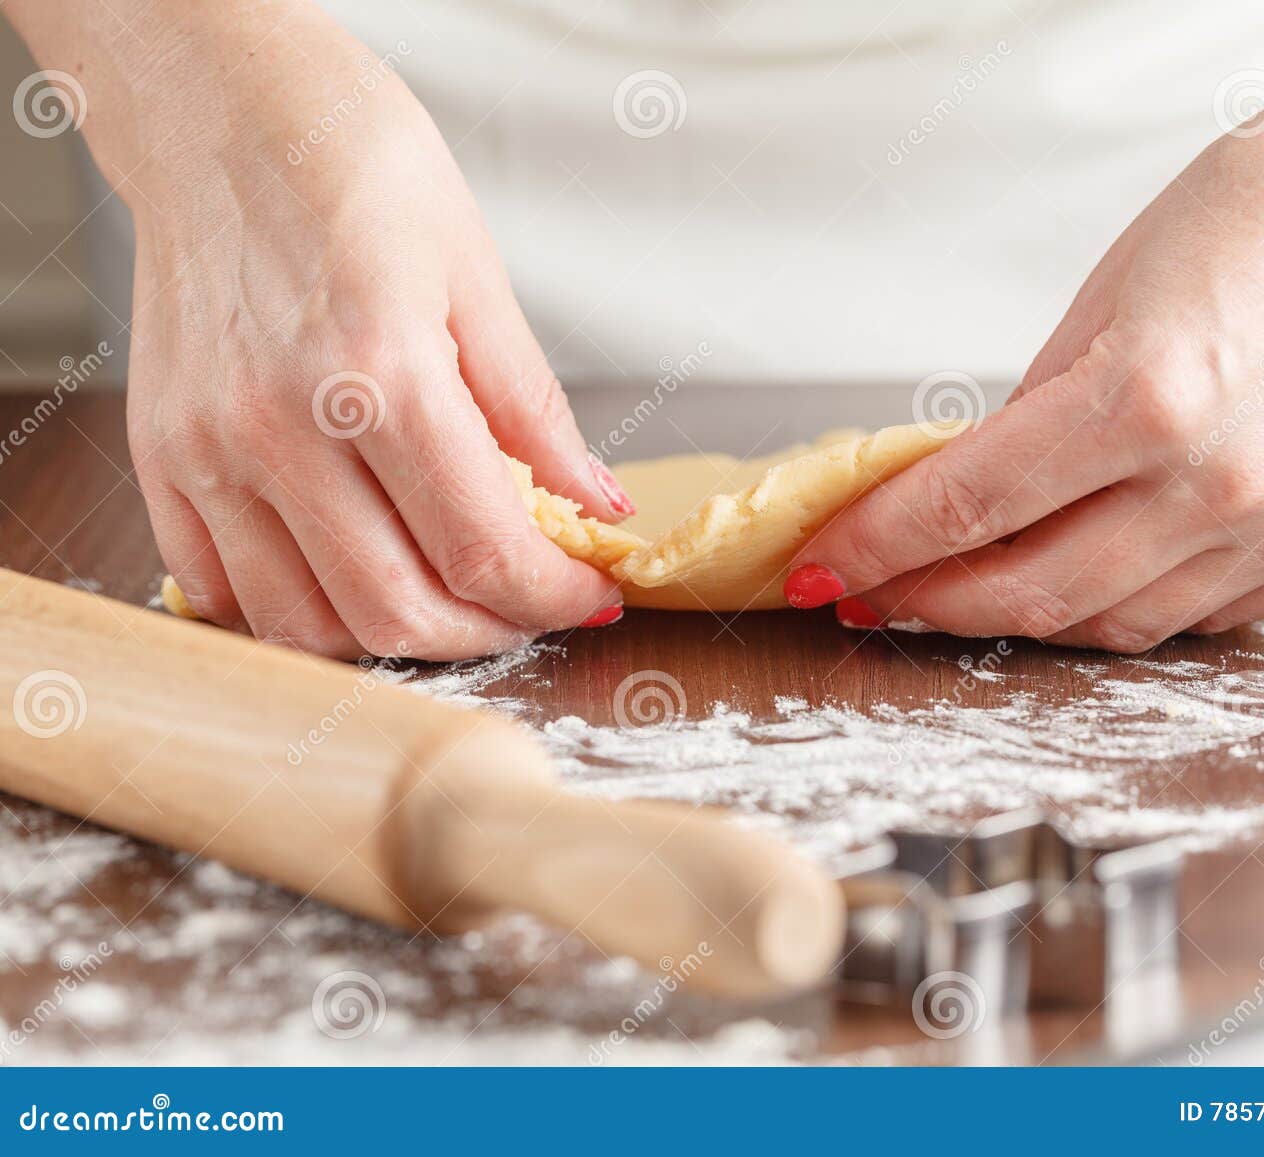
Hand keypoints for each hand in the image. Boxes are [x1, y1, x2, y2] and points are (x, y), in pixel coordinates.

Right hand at [115, 10, 626, 658]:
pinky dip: (299, 612)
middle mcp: (280, 428)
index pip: (484, 550)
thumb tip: (599, 505)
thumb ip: (534, 412)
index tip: (591, 596)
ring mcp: (208, 451)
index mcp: (379, 375)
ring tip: (452, 596)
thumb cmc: (353, 167)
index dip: (556, 597)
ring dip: (397, 636)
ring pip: (308, 625)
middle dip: (491, 632)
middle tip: (533, 604)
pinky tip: (354, 573)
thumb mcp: (477, 276)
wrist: (220, 109)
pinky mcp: (162, 457)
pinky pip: (224, 591)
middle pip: (398, 613)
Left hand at [790, 72, 1263, 650]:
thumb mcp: (1107, 295)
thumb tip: (967, 495)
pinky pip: (1203, 618)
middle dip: (933, 601)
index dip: (879, 546)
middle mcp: (1222, 482)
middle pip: (1033, 592)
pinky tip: (1091, 576)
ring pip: (1116, 626)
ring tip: (975, 589)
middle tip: (881, 594)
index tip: (828, 567)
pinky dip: (1130, 607)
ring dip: (1028, 616)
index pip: (970, 506)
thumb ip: (1034, 413)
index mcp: (1148, 396)